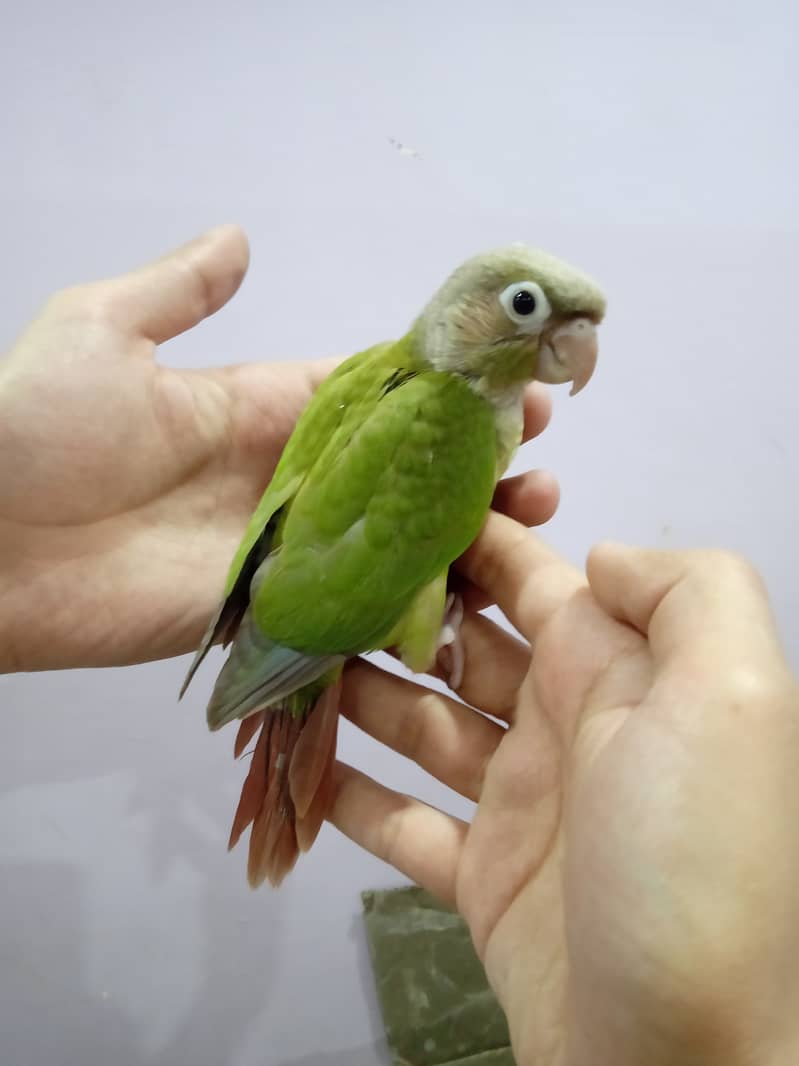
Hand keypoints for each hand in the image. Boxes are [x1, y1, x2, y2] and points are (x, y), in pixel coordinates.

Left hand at [0, 228, 557, 671]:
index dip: (439, 391)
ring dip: (467, 529)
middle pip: (402, 474)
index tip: (509, 379)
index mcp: (259, 412)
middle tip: (543, 453)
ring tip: (536, 514)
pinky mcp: (274, 620)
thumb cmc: (38, 431)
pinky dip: (419, 605)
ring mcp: (286, 557)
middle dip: (474, 461)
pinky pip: (359, 612)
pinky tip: (482, 594)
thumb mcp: (104, 333)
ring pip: (396, 543)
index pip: (371, 398)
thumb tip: (240, 239)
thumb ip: (179, 292)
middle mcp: (286, 485)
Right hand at [332, 515, 798, 1065]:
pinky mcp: (485, 879)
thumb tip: (597, 553)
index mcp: (617, 675)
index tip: (381, 514)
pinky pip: (403, 822)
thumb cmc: (698, 861)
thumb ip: (685, 594)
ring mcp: (523, 805)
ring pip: (421, 726)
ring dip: (356, 695)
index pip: (531, 581)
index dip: (465, 543)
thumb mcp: (732, 698)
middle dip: (392, 615)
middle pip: (462, 647)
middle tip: (306, 588)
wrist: (682, 1058)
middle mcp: (567, 726)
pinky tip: (295, 767)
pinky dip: (350, 795)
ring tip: (282, 663)